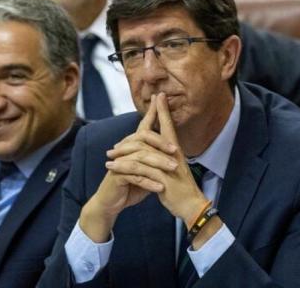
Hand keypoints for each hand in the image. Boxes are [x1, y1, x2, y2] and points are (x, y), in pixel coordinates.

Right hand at [78, 95, 178, 241]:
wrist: (110, 203)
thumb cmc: (130, 186)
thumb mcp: (148, 172)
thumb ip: (157, 160)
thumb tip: (174, 150)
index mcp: (133, 148)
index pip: (144, 127)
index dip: (151, 112)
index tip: (159, 97)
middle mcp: (125, 151)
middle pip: (143, 139)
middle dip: (160, 143)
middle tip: (176, 150)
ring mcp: (119, 163)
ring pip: (141, 158)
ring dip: (158, 163)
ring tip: (173, 169)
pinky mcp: (116, 176)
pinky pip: (135, 176)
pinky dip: (149, 182)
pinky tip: (160, 188)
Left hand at [108, 94, 221, 249]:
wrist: (191, 204)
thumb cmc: (180, 186)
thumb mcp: (173, 168)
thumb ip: (165, 157)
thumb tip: (156, 149)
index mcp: (175, 150)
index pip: (168, 125)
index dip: (163, 110)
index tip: (159, 95)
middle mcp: (172, 154)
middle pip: (151, 135)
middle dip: (133, 132)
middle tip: (118, 137)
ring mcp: (166, 166)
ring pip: (140, 152)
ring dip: (122, 152)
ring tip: (109, 156)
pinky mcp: (161, 179)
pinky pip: (138, 170)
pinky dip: (123, 168)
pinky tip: (112, 169)